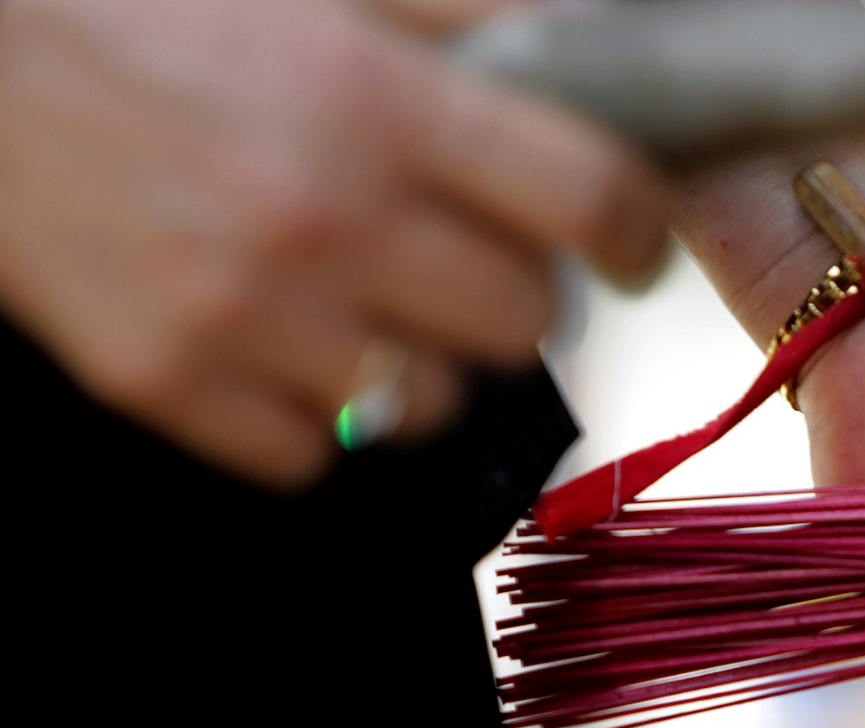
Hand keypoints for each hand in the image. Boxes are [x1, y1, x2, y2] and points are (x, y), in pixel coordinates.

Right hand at [0, 0, 669, 488]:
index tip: (630, 244)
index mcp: (376, 103)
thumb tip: (581, 44)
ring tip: (360, 308)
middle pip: (523, 323)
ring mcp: (243, 312)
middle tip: (464, 263)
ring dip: (416, 367)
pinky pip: (313, 459)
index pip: (586, 199)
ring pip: (428, 407)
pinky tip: (274, 348)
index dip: (634, 231)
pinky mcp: (167, 382)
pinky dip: (308, 419)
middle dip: (511, 296)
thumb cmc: (143, 12)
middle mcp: (324, 216)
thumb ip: (459, 18)